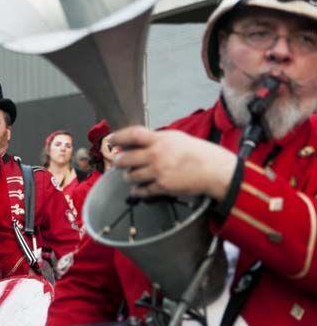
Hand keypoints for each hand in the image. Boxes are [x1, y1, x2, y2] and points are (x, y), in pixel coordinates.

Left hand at [111, 126, 236, 200]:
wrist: (215, 171)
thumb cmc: (198, 153)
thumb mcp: (176, 138)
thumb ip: (156, 140)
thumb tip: (136, 142)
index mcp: (160, 140)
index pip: (132, 135)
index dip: (118, 137)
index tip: (110, 140)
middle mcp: (156, 155)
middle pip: (125, 158)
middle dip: (117, 161)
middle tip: (116, 161)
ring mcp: (158, 172)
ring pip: (131, 175)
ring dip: (128, 176)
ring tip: (130, 175)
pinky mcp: (163, 187)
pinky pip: (142, 190)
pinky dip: (137, 190)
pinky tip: (137, 189)